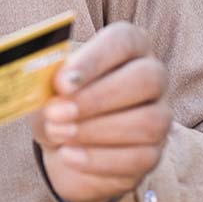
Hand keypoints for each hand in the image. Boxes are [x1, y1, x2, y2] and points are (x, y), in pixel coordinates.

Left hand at [29, 22, 171, 201]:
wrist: (62, 144)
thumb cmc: (57, 100)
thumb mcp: (45, 85)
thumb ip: (46, 77)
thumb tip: (44, 81)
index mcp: (128, 46)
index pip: (123, 41)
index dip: (94, 60)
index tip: (62, 82)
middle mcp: (152, 77)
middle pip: (147, 79)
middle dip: (98, 98)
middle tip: (57, 112)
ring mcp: (158, 116)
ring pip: (148, 122)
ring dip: (96, 131)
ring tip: (58, 134)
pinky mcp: (153, 153)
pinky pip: (139, 158)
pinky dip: (98, 159)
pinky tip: (68, 155)